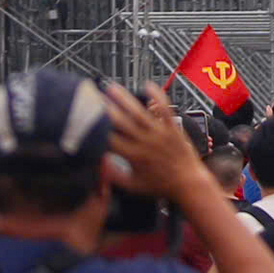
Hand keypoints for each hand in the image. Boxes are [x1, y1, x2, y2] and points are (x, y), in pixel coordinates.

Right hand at [103, 82, 212, 202]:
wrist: (188, 182)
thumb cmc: (160, 186)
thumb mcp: (133, 186)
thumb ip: (114, 176)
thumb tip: (98, 164)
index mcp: (133, 156)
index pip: (110, 140)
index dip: (96, 130)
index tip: (85, 121)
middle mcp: (145, 142)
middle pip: (122, 122)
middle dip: (106, 110)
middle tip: (93, 99)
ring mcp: (160, 133)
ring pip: (139, 113)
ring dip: (125, 99)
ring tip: (112, 88)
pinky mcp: (173, 127)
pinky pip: (165, 109)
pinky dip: (157, 96)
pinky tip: (148, 86)